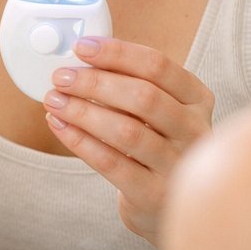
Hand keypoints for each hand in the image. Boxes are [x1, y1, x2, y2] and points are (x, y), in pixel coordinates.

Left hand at [42, 36, 213, 246]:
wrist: (167, 202)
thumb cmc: (154, 143)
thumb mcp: (156, 110)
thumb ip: (128, 83)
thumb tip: (79, 59)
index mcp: (196, 99)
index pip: (158, 66)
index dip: (117, 53)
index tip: (81, 47)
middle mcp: (195, 131)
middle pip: (143, 97)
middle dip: (94, 83)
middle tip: (60, 77)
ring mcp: (178, 166)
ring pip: (127, 131)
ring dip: (82, 111)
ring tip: (54, 100)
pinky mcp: (154, 195)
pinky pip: (111, 163)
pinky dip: (79, 141)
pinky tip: (59, 125)